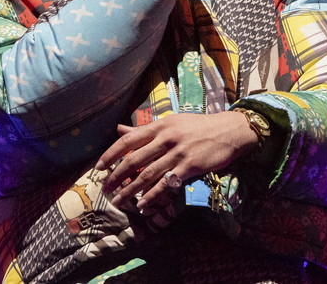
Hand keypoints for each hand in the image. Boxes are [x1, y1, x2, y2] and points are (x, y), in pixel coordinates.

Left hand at [95, 112, 256, 212]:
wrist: (229, 131)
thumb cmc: (198, 127)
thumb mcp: (171, 123)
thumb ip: (145, 130)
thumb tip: (119, 130)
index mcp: (160, 126)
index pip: (128, 140)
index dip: (110, 154)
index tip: (98, 167)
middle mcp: (166, 138)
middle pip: (134, 160)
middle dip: (116, 177)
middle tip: (105, 189)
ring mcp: (178, 153)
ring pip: (148, 175)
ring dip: (130, 191)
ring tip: (118, 201)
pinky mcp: (189, 167)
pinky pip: (166, 184)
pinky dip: (153, 196)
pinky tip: (143, 204)